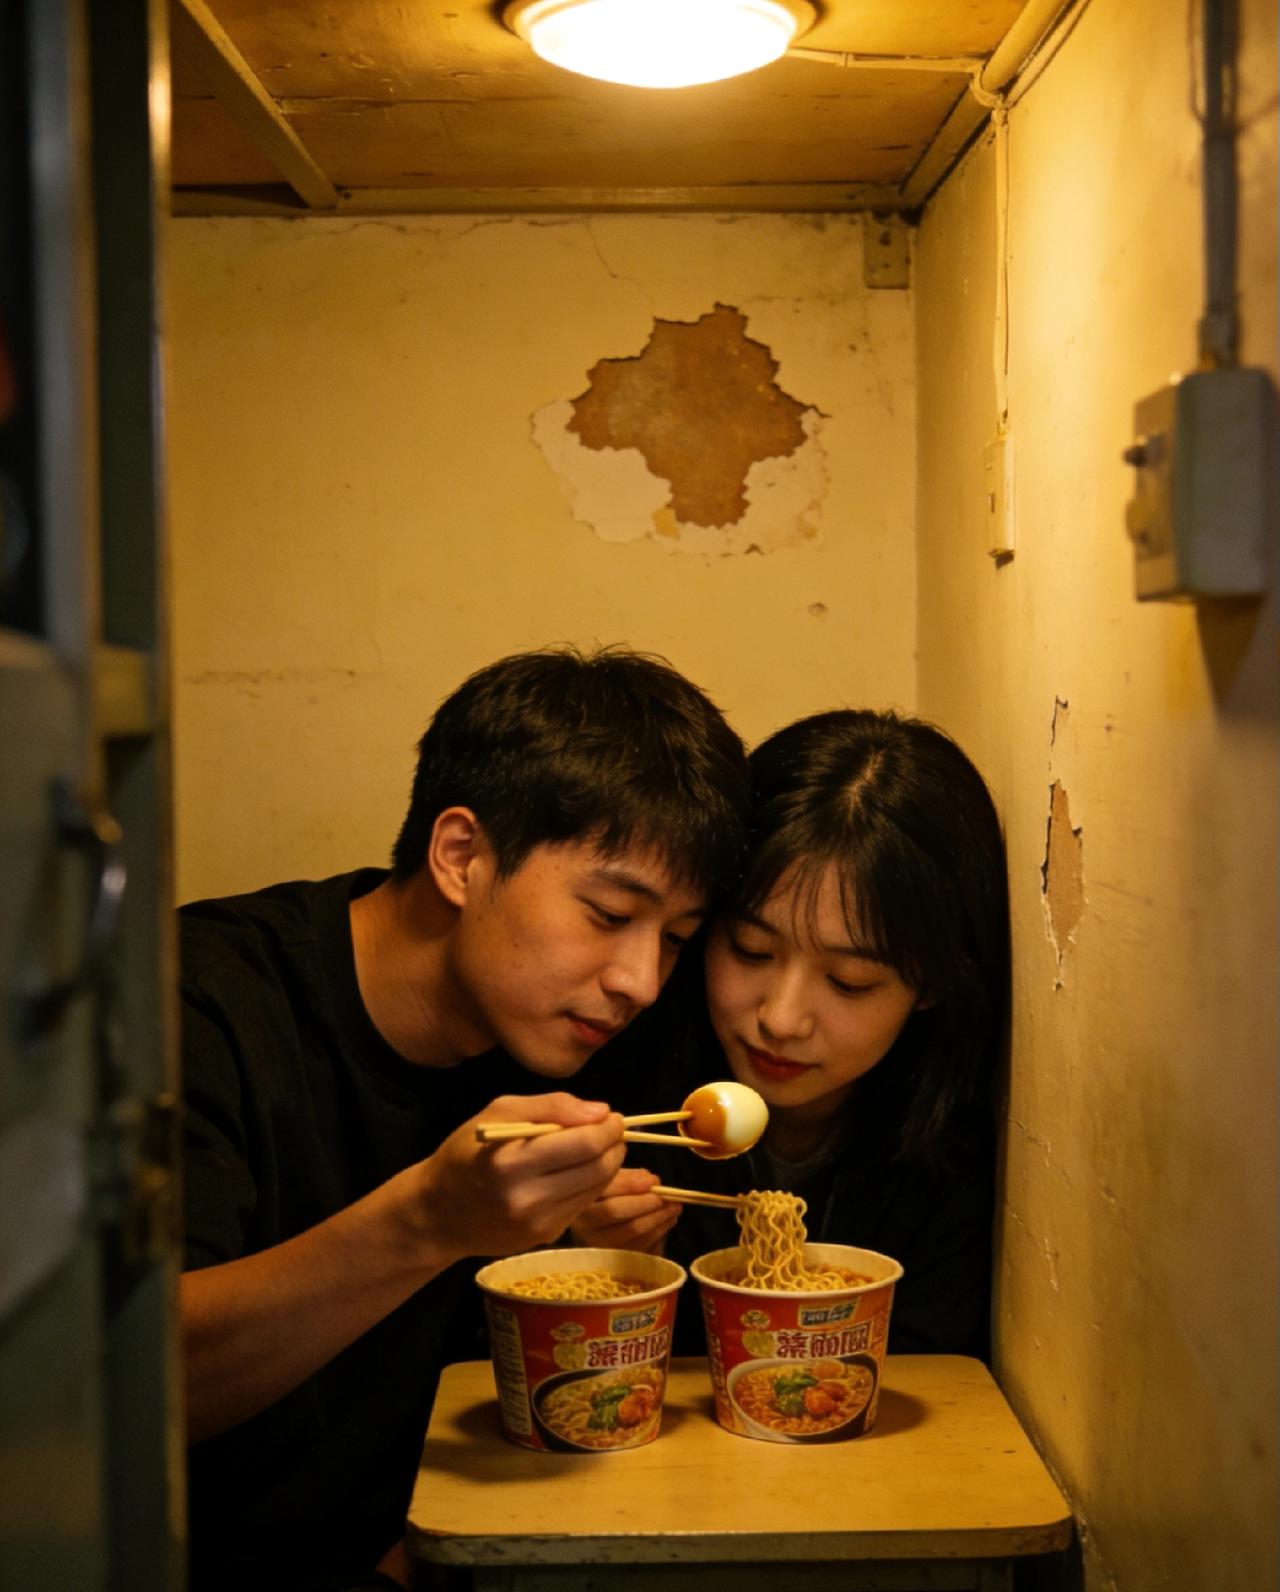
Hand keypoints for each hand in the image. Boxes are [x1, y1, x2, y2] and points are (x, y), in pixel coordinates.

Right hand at [408, 1093, 627, 1263]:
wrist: (439, 1212)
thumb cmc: (467, 1152)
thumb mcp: (499, 1111)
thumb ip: (552, 1105)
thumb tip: (600, 1112)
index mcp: (513, 1160)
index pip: (585, 1143)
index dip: (608, 1127)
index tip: (610, 1115)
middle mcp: (527, 1198)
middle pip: (599, 1168)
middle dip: (615, 1144)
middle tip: (611, 1130)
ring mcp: (538, 1224)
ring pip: (598, 1189)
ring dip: (608, 1164)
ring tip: (597, 1147)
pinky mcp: (545, 1237)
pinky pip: (583, 1205)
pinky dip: (590, 1185)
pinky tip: (577, 1171)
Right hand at [569, 1166, 680, 1253]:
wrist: (602, 1229)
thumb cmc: (610, 1199)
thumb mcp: (614, 1182)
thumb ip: (628, 1178)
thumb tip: (650, 1180)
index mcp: (580, 1199)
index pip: (603, 1191)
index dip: (629, 1185)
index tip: (652, 1180)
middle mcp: (584, 1225)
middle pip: (615, 1211)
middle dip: (646, 1202)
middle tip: (666, 1196)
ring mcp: (598, 1245)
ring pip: (631, 1230)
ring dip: (658, 1217)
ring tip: (674, 1207)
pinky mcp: (616, 1260)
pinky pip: (641, 1246)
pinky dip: (659, 1231)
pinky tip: (668, 1220)